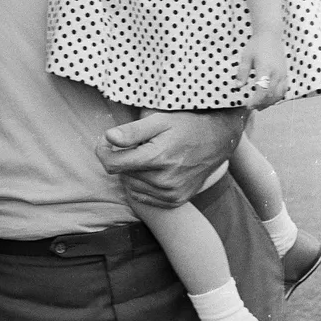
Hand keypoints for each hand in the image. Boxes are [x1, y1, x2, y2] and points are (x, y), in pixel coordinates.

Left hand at [96, 109, 246, 207]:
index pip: (112, 164)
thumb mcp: (159, 120)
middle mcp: (164, 180)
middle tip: (141, 144)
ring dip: (134, 171)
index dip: (103, 151)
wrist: (218, 139)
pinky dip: (143, 183)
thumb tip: (108, 138)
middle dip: (124, 158)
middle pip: (121, 173)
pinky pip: (143, 196)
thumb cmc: (186, 125)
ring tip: (152, 156)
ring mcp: (170, 193)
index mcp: (157, 158)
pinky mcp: (175, 200)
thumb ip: (132, 131)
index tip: (106, 141)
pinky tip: (155, 169)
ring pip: (131, 185)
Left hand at [236, 31, 287, 109]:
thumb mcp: (245, 58)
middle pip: (271, 95)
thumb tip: (237, 87)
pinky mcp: (285, 73)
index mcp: (265, 69)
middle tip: (251, 107)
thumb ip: (242, 73)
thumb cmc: (256, 45)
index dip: (255, 100)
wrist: (270, 35)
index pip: (262, 90)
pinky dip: (277, 96)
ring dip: (269, 102)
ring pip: (279, 94)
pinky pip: (284, 89)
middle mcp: (276, 73)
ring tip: (259, 106)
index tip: (247, 105)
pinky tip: (269, 99)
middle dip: (261, 104)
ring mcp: (283, 73)